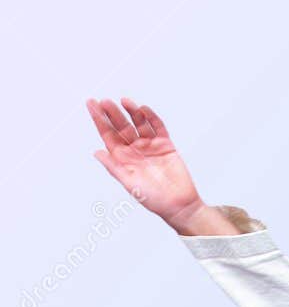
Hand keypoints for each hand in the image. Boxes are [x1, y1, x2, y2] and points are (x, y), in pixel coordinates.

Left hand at [87, 97, 234, 234]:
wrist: (179, 204)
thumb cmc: (154, 199)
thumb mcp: (130, 183)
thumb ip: (113, 167)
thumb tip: (97, 152)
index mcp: (123, 158)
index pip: (108, 135)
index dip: (99, 119)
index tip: (91, 104)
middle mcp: (135, 149)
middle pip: (121, 126)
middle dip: (112, 113)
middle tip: (104, 101)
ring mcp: (150, 145)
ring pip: (139, 123)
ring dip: (131, 111)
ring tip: (124, 101)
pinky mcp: (165, 144)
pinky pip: (157, 127)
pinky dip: (151, 117)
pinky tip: (143, 109)